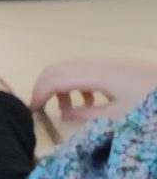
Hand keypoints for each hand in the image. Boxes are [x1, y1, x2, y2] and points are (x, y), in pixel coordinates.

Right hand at [32, 59, 156, 123]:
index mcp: (93, 76)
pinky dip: (74, 84)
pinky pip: (81, 70)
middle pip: (55, 69)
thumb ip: (90, 115)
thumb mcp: (120, 115)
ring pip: (66, 68)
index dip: (39, 95)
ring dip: (59, 87)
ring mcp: (102, 63)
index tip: (33, 112)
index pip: (54, 80)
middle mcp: (93, 65)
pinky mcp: (110, 66)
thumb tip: (67, 113)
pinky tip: (88, 102)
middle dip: (42, 88)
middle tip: (41, 109)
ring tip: (68, 110)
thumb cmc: (147, 102)